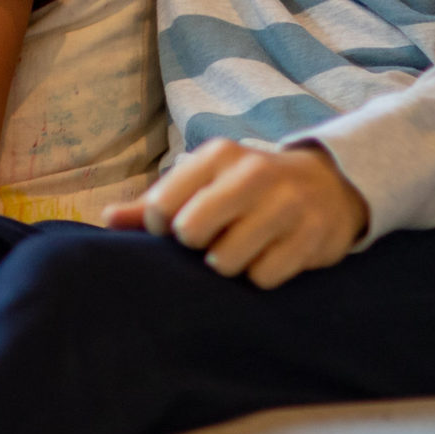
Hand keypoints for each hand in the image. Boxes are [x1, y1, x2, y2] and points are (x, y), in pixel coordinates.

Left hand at [102, 140, 368, 288]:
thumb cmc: (245, 188)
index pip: (163, 205)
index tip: (174, 230)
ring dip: (227, 265)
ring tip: (239, 250)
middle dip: (194, 246)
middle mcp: (252, 174)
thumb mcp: (203, 182)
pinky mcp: (313, 237)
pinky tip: (268, 258)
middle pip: (192, 232)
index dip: (160, 229)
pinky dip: (259, 276)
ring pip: (227, 260)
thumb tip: (107, 221)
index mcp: (217, 156)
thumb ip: (155, 202)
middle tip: (209, 241)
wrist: (328, 185)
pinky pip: (263, 277)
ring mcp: (287, 205)